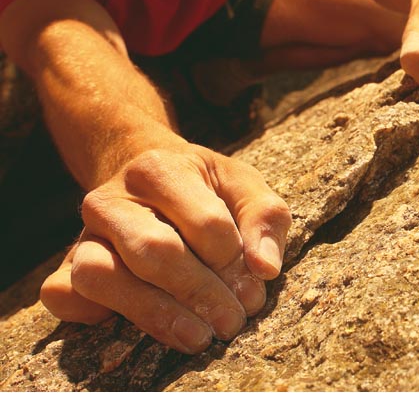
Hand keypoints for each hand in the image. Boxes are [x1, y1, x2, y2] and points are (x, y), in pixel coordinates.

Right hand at [40, 145, 290, 353]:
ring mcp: (83, 233)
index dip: (233, 262)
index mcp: (160, 169)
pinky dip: (95, 316)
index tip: (254, 290)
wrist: (148, 177)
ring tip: (198, 337)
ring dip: (155, 314)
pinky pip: (64, 296)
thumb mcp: (242, 185)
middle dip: (200, 293)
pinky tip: (144, 326)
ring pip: (102, 276)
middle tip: (232, 324)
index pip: (206, 222)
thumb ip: (265, 218)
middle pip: (155, 251)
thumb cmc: (204, 188)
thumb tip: (266, 269)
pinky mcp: (67, 265)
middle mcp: (111, 198)